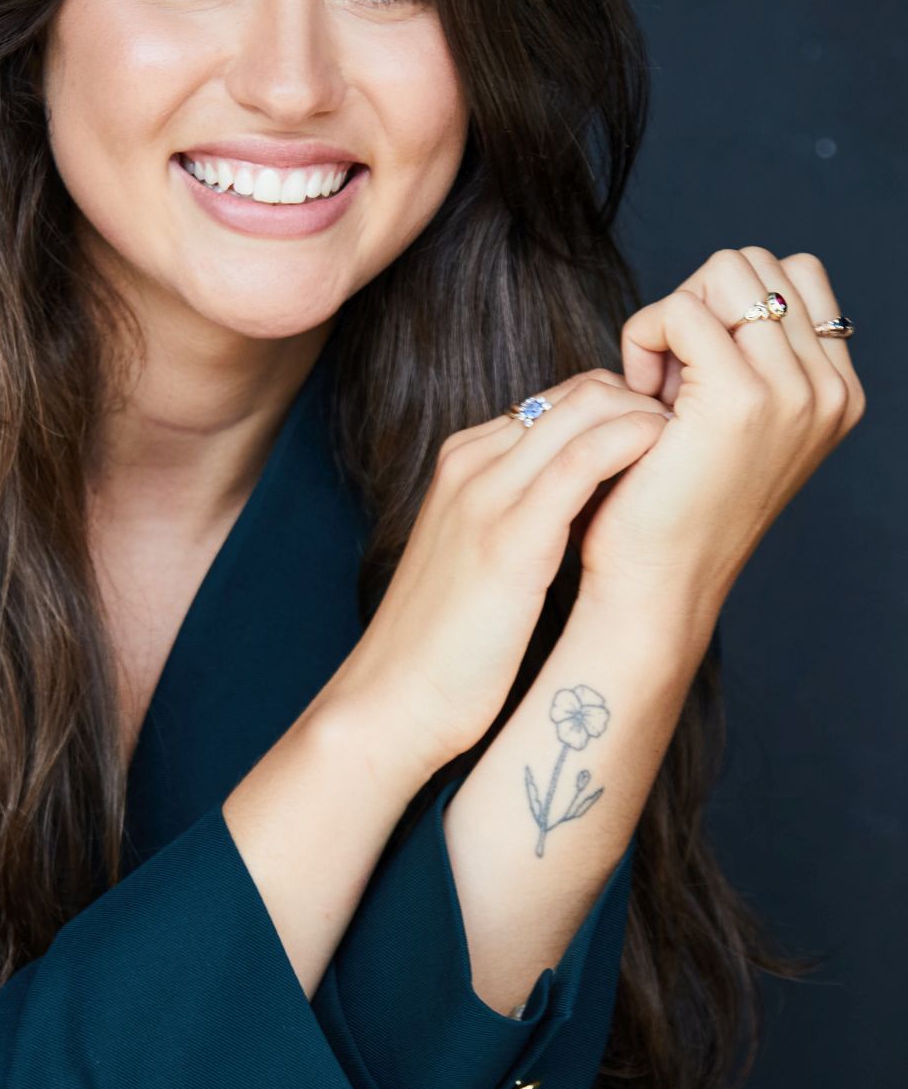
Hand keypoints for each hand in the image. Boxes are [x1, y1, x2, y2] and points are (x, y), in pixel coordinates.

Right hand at [320, 368, 674, 778]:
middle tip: (694, 446)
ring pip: (585, 408)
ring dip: (650, 417)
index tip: (668, 445)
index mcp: (463, 461)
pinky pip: (584, 460)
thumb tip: (588, 506)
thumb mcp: (480, 554)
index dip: (623, 410)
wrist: (394, 697)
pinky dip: (634, 445)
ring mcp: (486, 492)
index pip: (560, 398)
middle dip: (646, 402)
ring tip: (693, 454)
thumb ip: (521, 513)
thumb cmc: (446, 641)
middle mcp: (471, 462)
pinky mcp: (510, 534)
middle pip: (578, 391)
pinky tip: (672, 466)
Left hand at [572, 245, 865, 610]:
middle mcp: (829, 390)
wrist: (658, 583)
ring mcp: (794, 392)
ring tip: (654, 386)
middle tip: (667, 378)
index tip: (693, 368)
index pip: (791, 274)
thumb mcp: (732, 422)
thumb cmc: (673, 503)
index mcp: (836, 391)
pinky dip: (642, 339)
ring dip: (670, 317)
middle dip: (696, 302)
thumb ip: (747, 358)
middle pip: (755, 263)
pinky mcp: (742, 399)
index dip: (724, 303)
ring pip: (723, 273)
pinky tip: (638, 397)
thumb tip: (714, 289)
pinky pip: (679, 310)